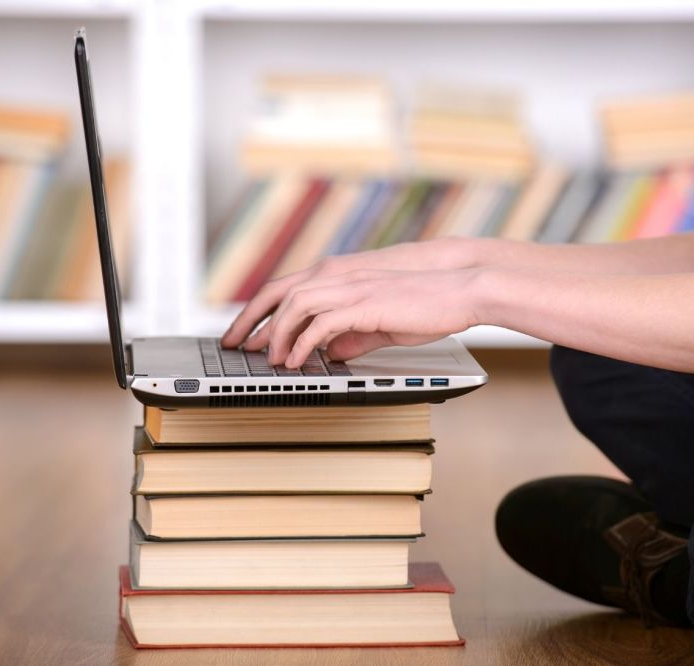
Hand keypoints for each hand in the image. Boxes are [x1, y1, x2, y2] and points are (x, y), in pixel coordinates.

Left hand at [221, 237, 479, 348]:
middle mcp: (338, 276)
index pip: (285, 289)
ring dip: (275, 334)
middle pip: (277, 292)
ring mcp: (349, 288)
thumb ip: (352, 336)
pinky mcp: (362, 304)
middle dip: (250, 319)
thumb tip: (330, 354)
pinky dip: (302, 344)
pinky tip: (295, 362)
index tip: (242, 333)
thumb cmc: (428, 305)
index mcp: (340, 277)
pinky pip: (320, 324)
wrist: (460, 289)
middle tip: (233, 345)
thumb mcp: (380, 323)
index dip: (259, 311)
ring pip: (294, 305)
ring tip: (267, 359)